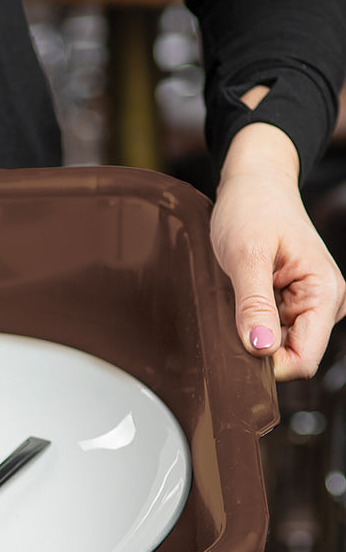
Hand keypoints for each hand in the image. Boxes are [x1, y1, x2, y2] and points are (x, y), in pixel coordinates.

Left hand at [211, 120, 345, 381]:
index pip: (303, 360)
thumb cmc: (252, 209)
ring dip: (248, 335)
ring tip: (231, 301)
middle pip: (289, 358)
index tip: (232, 350)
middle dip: (255, 349)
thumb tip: (260, 348)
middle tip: (225, 317)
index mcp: (326, 294)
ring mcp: (308, 305)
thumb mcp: (246, 255)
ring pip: (276, 348)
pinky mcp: (290, 304)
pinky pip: (268, 332)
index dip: (267, 367)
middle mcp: (325, 304)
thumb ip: (254, 303)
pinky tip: (234, 302)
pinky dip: (247, 325)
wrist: (254, 184)